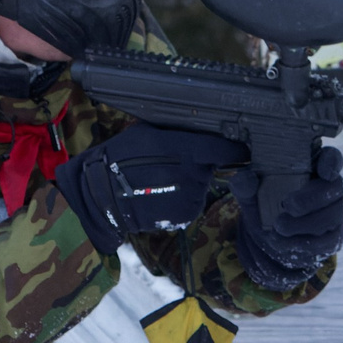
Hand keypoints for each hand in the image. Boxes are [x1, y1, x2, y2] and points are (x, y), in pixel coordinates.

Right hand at [54, 126, 247, 253]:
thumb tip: (202, 127)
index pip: (223, 148)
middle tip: (172, 162)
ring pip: (200, 184)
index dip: (234, 148)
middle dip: (198, 163)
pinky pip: (191, 202)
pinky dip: (182, 198)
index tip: (241, 148)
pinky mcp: (185, 215)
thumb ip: (178, 131)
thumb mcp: (147, 132)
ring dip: (189, 182)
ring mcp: (191, 198)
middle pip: (209, 165)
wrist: (101, 196)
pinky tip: (160, 194)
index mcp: (186, 150)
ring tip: (160, 179)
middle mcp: (194, 175)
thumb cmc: (120, 157)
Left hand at [233, 145, 342, 288]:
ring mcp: (334, 213)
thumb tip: (245, 179)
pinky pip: (327, 241)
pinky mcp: (332, 237)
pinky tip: (282, 242)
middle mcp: (329, 189)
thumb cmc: (265, 207)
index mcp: (313, 169)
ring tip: (278, 227)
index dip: (332, 162)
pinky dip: (302, 243)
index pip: (332, 158)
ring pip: (333, 216)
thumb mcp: (252, 196)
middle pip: (336, 187)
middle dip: (311, 198)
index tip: (324, 171)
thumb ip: (246, 186)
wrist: (271, 237)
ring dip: (304, 223)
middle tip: (288, 205)